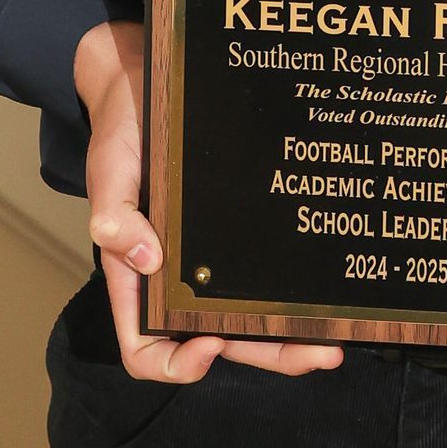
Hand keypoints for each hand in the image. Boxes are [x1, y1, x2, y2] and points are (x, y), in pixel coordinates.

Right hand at [73, 20, 342, 383]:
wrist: (146, 83)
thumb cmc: (122, 133)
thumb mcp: (110, 168)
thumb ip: (114, 212)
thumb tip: (142, 257)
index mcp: (137, 279)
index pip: (147, 349)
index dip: (176, 364)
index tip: (210, 342)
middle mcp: (179, 279)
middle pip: (219, 342)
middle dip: (268, 356)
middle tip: (320, 355)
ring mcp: (213, 261)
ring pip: (250, 318)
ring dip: (291, 336)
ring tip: (337, 340)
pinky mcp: (240, 232)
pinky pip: (265, 275)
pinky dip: (294, 292)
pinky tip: (329, 290)